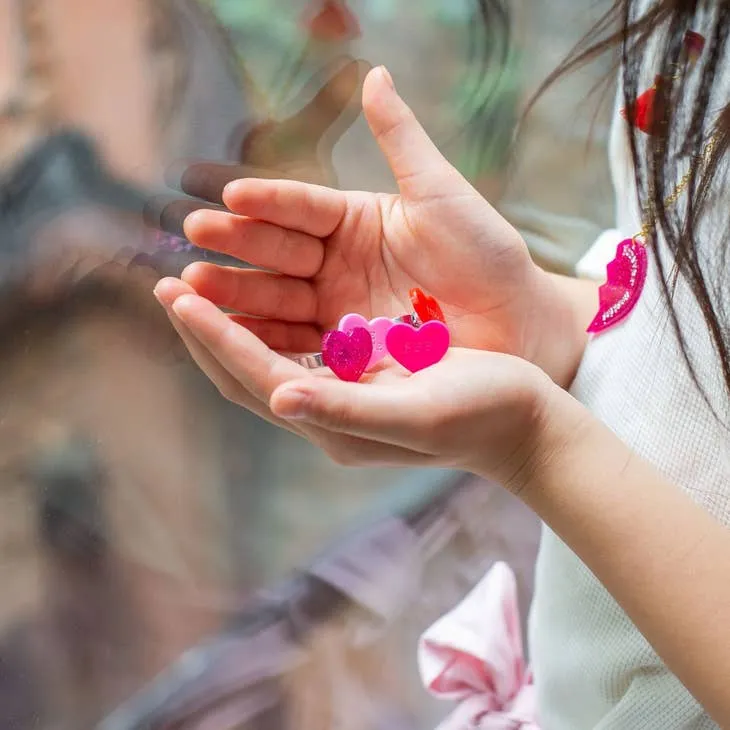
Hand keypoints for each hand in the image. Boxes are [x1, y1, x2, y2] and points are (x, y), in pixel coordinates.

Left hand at [152, 279, 555, 485]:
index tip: (179, 295)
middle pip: (248, 371)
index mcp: (337, 425)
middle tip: (168, 284)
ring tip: (197, 279)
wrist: (522, 422)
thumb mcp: (419, 413)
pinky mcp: (360, 373)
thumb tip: (280, 397)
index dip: (216, 337)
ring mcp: (342, 393)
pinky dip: (268, 316)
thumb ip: (348, 408)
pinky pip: (297, 342)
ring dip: (231, 318)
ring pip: (268, 353)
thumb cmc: (482, 414)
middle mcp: (329, 412)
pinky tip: (258, 289)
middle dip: (206, 329)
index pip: (258, 377)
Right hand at [177, 66, 571, 372]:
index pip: (301, 207)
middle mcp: (336, 263)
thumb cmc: (487, 255)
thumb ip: (402, 140)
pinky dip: (262, 338)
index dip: (268, 203)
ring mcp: (335, 308)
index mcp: (355, 220)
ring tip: (194, 286)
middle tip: (194, 237)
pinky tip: (229, 333)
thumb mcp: (442, 194)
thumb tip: (375, 73)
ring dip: (237, 294)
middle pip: (277, 253)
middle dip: (237, 245)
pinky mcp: (341, 351)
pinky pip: (295, 342)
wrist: (517, 324)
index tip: (232, 196)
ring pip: (277, 299)